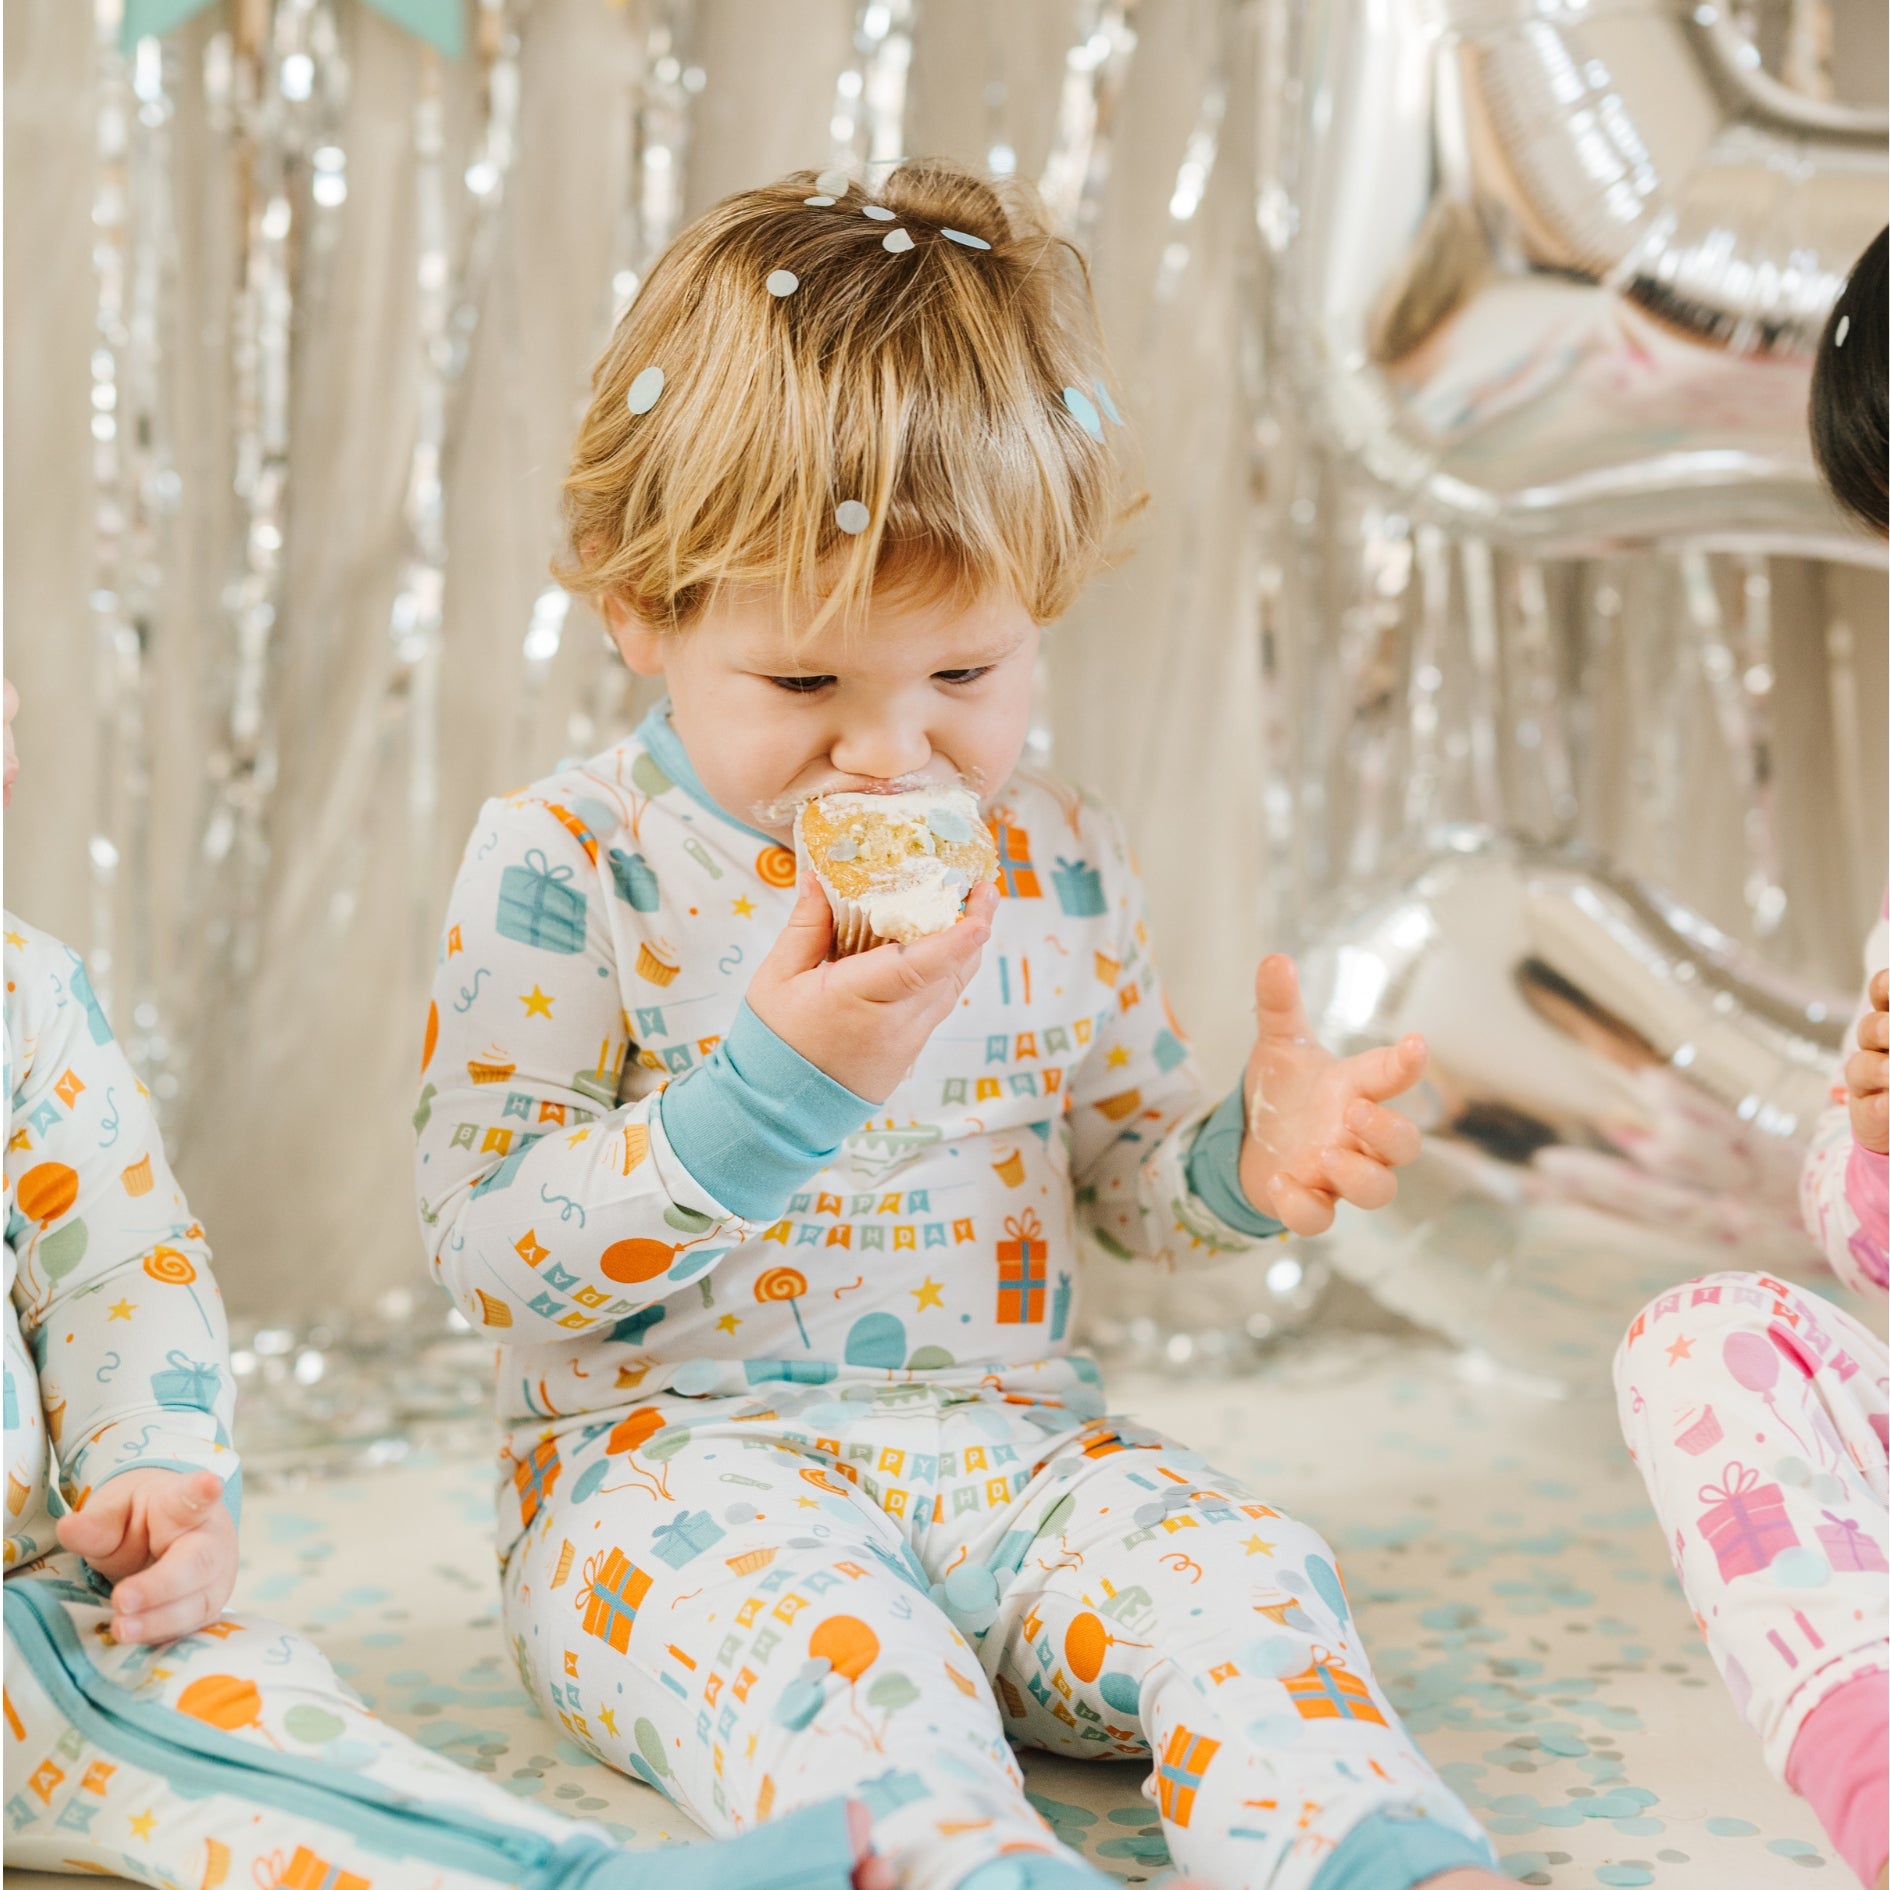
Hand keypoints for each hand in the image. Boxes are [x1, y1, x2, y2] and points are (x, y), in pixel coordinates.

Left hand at [54, 1467, 236, 1644]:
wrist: (169, 1535)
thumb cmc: (139, 1521)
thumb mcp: (114, 1513)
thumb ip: (95, 1525)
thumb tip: (67, 1527)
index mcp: (183, 1505)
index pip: (193, 1499)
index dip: (202, 1493)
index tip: (209, 1484)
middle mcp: (209, 1540)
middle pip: (198, 1562)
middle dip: (161, 1585)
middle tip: (122, 1599)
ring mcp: (215, 1577)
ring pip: (197, 1602)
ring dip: (159, 1621)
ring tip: (121, 1629)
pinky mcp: (206, 1608)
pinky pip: (188, 1627)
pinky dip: (160, 1636)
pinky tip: (134, 1638)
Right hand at [747, 877, 997, 1102]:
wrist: (780, 1108)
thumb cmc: (774, 1039)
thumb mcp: (778, 977)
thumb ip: (805, 926)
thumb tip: (816, 878)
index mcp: (856, 999)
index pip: (916, 969)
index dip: (952, 942)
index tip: (979, 917)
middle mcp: (894, 1024)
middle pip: (949, 973)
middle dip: (973, 927)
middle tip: (985, 887)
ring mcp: (908, 1041)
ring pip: (951, 989)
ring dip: (966, 948)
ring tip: (976, 907)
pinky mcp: (911, 1051)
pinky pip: (939, 1004)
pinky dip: (947, 971)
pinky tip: (945, 945)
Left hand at [1237, 955, 1427, 1236]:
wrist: (1252, 1139)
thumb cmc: (1285, 1091)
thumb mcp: (1279, 1045)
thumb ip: (1278, 1006)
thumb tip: (1274, 959)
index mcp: (1357, 1091)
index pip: (1394, 1076)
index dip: (1408, 1063)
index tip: (1415, 1044)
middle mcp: (1358, 1137)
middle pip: (1404, 1145)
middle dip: (1388, 1131)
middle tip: (1356, 1113)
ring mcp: (1336, 1174)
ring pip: (1378, 1190)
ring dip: (1359, 1176)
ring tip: (1326, 1155)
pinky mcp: (1309, 1202)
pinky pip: (1319, 1219)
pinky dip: (1304, 1206)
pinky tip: (1281, 1183)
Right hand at [1847, 968, 1887, 1155]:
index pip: (1881, 994)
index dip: (1884, 987)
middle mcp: (1876, 1048)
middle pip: (1869, 1029)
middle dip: (1882, 1028)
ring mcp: (1867, 1082)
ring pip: (1859, 1067)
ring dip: (1878, 1068)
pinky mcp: (1866, 1114)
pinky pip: (1868, 1108)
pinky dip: (1881, 1105)